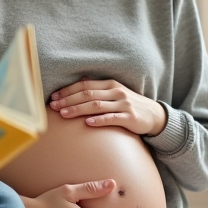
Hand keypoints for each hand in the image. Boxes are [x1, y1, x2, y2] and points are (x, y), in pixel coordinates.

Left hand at [50, 78, 166, 135]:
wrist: (154, 115)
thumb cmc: (128, 104)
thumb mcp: (114, 93)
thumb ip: (98, 89)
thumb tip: (77, 85)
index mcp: (110, 84)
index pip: (84, 85)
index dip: (68, 90)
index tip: (54, 97)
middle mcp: (116, 92)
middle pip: (87, 94)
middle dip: (68, 100)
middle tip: (53, 106)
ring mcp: (123, 104)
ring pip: (96, 105)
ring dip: (78, 109)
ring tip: (64, 114)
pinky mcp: (130, 118)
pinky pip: (112, 118)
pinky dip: (98, 120)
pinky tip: (87, 123)